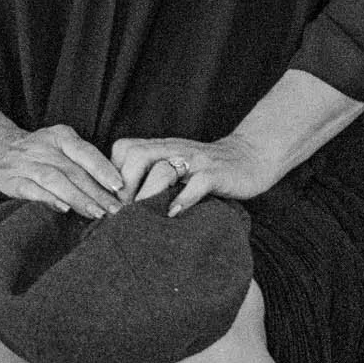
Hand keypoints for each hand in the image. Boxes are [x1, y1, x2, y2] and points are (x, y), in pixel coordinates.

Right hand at [0, 123, 125, 218]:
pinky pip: (30, 189)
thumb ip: (85, 164)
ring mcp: (24, 163)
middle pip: (74, 171)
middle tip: (116, 210)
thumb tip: (117, 191)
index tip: (120, 187)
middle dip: (98, 192)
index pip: (85, 152)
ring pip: (55, 180)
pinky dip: (47, 198)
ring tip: (97, 213)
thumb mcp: (62, 148)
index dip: (104, 169)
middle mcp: (42, 147)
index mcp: (60, 136)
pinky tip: (64, 208)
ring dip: (78, 198)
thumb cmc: (41, 154)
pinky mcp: (9, 180)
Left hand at [110, 134, 281, 216]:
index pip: (125, 148)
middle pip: (137, 154)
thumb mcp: (179, 166)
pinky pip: (197, 184)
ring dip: (147, 193)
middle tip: (122, 210)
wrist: (253, 157)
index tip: (110, 199)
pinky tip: (174, 214)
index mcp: (163, 147)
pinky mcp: (218, 173)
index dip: (112, 171)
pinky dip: (183, 199)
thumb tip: (125, 204)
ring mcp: (197, 160)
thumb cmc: (211, 169)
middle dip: (124, 183)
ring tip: (141, 215)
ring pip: (162, 168)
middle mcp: (176, 149)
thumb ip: (155, 175)